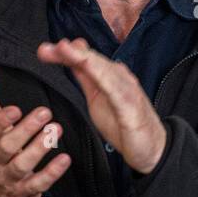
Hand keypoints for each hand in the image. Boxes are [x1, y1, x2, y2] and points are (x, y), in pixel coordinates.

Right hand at [0, 59, 70, 196]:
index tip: (15, 108)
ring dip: (40, 148)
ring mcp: (9, 178)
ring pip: (23, 164)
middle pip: (7, 146)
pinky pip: (39, 183)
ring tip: (56, 130)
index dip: (0, 121)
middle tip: (45, 112)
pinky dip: (52, 173)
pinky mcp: (26, 191)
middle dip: (25, 130)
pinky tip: (65, 159)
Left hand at [37, 37, 167, 173]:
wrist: (152, 148)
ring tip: (66, 50)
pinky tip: (91, 70)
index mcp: (109, 77)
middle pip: (92, 60)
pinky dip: (104, 78)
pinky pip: (117, 91)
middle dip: (70, 52)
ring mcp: (127, 91)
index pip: (85, 60)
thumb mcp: (97, 99)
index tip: (45, 51)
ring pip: (104, 70)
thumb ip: (86, 79)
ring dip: (84, 58)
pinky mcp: (132, 107)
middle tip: (48, 48)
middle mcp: (119, 79)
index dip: (65, 53)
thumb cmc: (124, 125)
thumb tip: (71, 61)